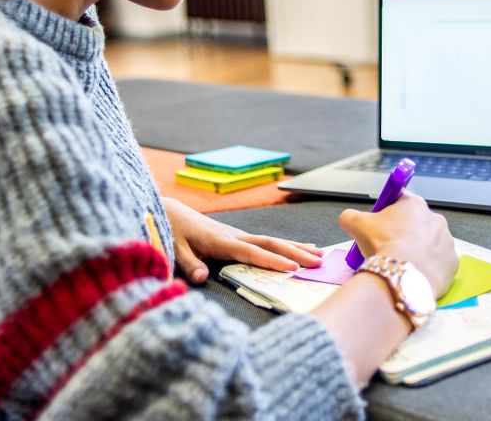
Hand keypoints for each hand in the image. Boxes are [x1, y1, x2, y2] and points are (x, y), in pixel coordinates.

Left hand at [162, 197, 323, 283]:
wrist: (169, 212)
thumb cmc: (171, 231)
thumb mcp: (173, 249)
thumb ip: (188, 263)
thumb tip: (200, 278)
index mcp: (220, 241)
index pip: (251, 252)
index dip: (271, 261)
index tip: (293, 269)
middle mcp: (233, 235)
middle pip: (270, 243)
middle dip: (295, 253)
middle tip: (318, 263)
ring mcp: (238, 234)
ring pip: (272, 240)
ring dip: (296, 248)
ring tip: (320, 255)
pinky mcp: (238, 236)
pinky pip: (267, 241)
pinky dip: (287, 245)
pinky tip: (302, 248)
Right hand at [338, 193, 457, 296]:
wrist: (402, 276)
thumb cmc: (383, 246)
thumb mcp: (356, 224)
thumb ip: (349, 216)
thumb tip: (347, 219)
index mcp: (415, 204)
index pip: (401, 200)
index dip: (388, 212)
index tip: (380, 224)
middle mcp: (436, 219)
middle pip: (416, 224)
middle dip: (402, 234)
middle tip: (387, 248)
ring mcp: (447, 242)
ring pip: (428, 244)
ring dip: (416, 251)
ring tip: (400, 264)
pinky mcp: (452, 263)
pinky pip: (437, 263)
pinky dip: (426, 268)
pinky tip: (413, 273)